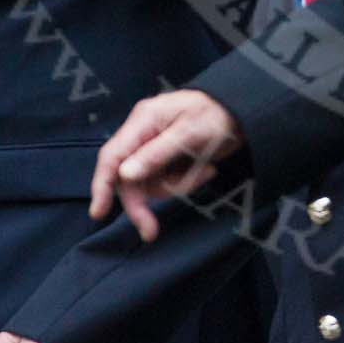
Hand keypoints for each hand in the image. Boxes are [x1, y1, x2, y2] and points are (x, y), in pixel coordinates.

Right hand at [89, 89, 244, 241]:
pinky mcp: (167, 159)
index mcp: (144, 121)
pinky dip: (185, 182)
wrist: (244, 111)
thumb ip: (157, 154)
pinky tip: (206, 169)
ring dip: (176, 186)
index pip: (112, 155)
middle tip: (151, 232)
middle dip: (142, 203)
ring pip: (149, 184)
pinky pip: (166, 182)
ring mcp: (154, 148)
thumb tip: (124, 175)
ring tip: (206, 170)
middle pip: (128, 178)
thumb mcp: (190, 133)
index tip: (99, 213)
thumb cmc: (217, 114)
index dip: (102, 185)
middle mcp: (143, 134)